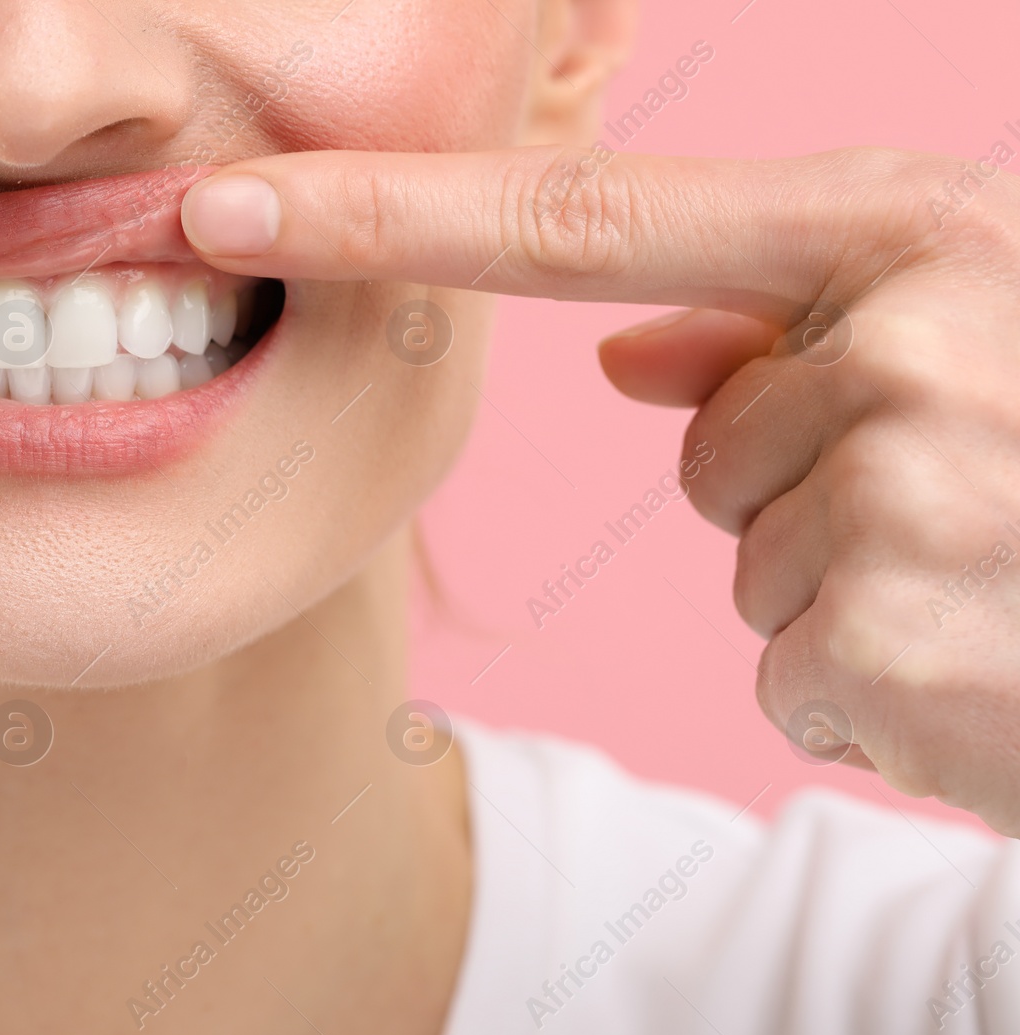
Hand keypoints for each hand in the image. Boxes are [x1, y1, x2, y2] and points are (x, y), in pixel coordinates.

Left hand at [180, 146, 1019, 835]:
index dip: (384, 214)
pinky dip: (874, 690)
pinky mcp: (897, 643)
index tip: (231, 205)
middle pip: (701, 445)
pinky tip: (988, 661)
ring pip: (750, 562)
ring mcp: (900, 492)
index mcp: (902, 232)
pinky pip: (794, 670)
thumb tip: (625, 345)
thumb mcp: (977, 337)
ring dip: (851, 587)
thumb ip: (788, 327)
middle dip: (800, 489)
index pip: (575, 219)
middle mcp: (896, 340)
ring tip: (1001, 579)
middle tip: (972, 507)